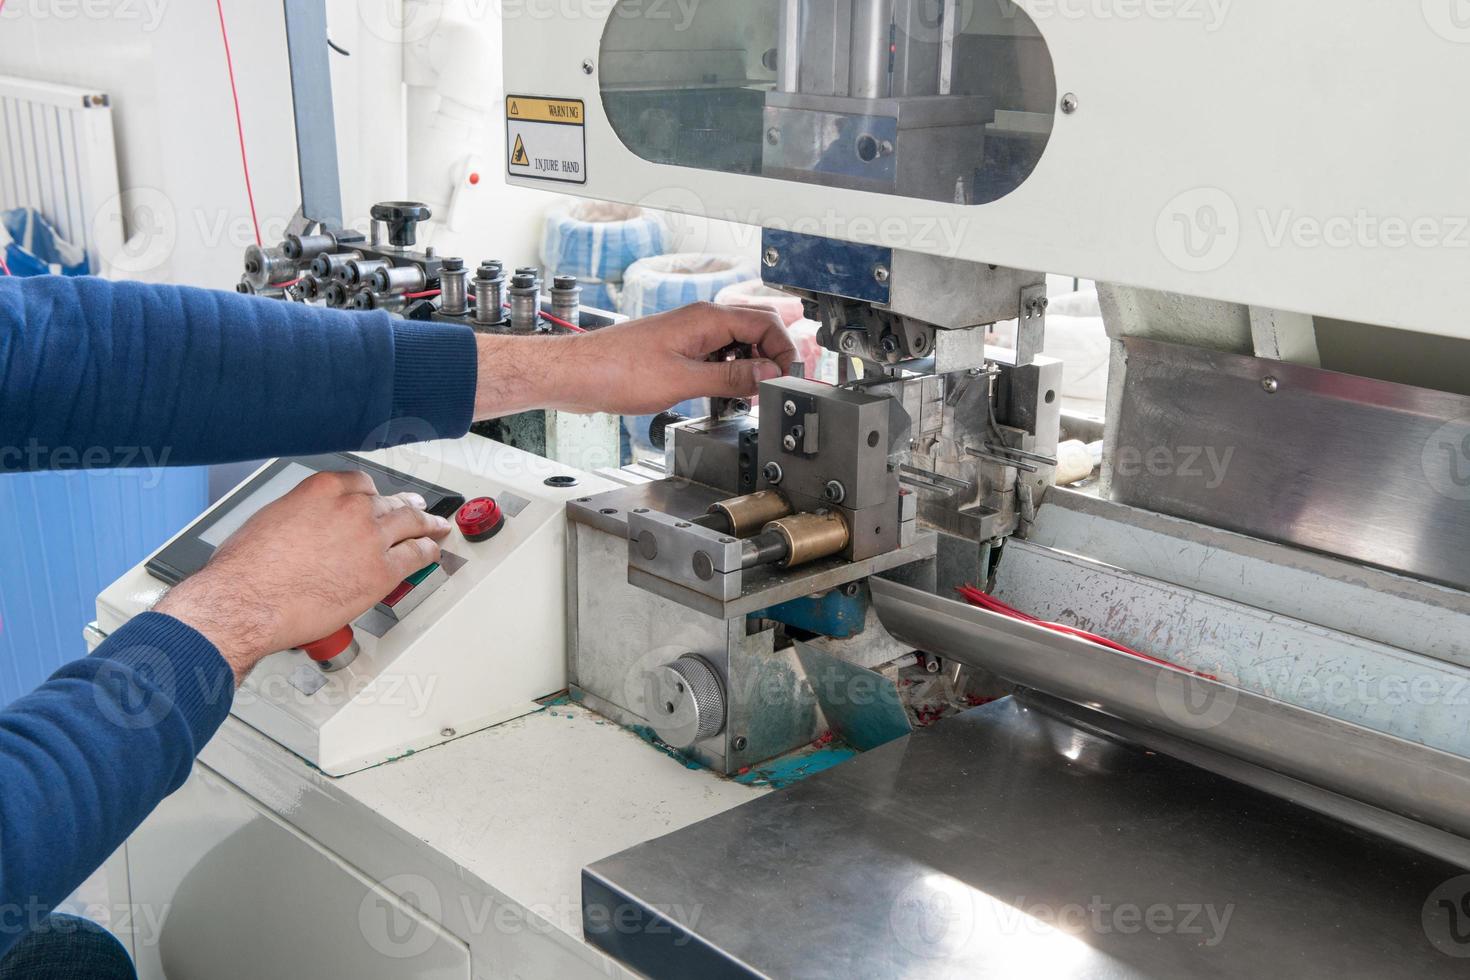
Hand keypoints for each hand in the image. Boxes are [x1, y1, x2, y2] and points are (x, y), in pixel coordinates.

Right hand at [156, 471, 451, 683]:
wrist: (247, 601)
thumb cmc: (247, 569)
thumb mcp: (270, 520)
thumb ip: (300, 515)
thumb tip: (306, 527)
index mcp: (322, 490)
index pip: (360, 483)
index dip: (373, 495)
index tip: (377, 499)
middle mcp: (352, 508)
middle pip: (390, 503)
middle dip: (405, 505)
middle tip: (415, 507)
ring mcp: (372, 538)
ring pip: (411, 523)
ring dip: (428, 524)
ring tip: (438, 526)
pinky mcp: (383, 571)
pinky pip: (417, 555)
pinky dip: (429, 552)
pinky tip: (433, 552)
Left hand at [473, 302, 796, 417]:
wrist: (576, 375)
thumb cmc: (616, 371)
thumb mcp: (683, 381)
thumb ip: (730, 377)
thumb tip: (766, 375)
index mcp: (706, 319)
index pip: (766, 323)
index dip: (785, 351)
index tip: (788, 378)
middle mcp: (700, 320)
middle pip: (757, 328)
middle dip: (772, 356)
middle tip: (775, 388)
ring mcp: (689, 334)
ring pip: (737, 342)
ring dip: (750, 366)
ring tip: (749, 395)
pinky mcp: (677, 350)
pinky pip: (716, 354)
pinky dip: (728, 371)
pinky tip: (723, 394)